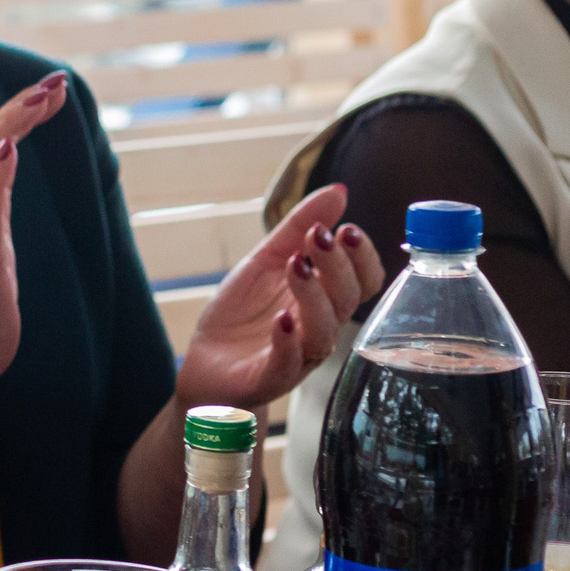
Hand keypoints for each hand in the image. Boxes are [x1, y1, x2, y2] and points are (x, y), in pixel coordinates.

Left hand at [176, 182, 386, 412]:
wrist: (206, 364)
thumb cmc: (243, 313)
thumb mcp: (265, 260)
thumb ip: (298, 228)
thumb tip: (339, 191)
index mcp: (324, 300)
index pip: (364, 281)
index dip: (362, 257)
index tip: (346, 229)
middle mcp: (319, 329)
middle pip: (346, 300)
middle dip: (336, 266)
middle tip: (318, 237)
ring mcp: (296, 356)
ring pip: (323, 333)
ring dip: (313, 296)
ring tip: (296, 265)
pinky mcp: (267, 379)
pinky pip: (286, 365)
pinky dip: (286, 341)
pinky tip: (281, 318)